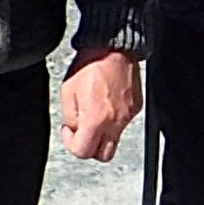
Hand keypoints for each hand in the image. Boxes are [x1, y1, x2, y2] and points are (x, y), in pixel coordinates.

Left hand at [56, 46, 141, 161]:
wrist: (113, 48)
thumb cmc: (90, 66)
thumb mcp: (67, 93)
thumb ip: (71, 118)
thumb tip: (75, 129)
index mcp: (96, 120)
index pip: (83, 151)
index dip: (71, 144)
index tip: (69, 131)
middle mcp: (115, 122)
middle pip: (103, 155)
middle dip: (90, 147)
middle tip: (82, 133)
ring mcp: (128, 116)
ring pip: (115, 140)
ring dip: (102, 134)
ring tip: (94, 114)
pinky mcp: (136, 107)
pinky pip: (124, 123)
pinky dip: (114, 120)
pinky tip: (106, 104)